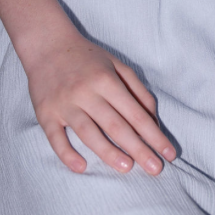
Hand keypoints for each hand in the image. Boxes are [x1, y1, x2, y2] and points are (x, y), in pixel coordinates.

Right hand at [23, 31, 177, 175]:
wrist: (47, 45)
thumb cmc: (88, 58)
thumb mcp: (117, 65)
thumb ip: (138, 91)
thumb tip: (153, 121)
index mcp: (106, 80)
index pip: (135, 113)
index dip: (154, 135)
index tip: (169, 153)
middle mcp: (86, 92)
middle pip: (116, 125)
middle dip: (138, 149)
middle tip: (155, 169)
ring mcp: (64, 104)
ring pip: (88, 133)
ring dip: (108, 152)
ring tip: (127, 168)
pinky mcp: (45, 114)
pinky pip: (55, 138)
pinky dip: (67, 154)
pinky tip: (81, 167)